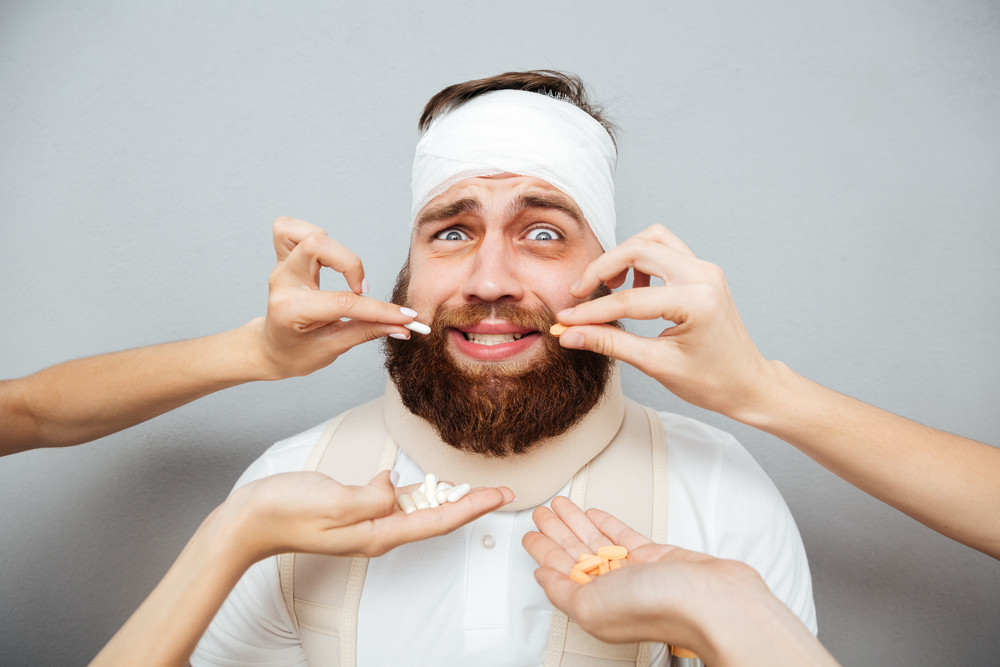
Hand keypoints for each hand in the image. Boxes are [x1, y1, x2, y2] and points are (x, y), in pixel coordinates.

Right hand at [223, 470, 514, 564]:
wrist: (248, 520)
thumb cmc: (284, 511)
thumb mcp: (333, 501)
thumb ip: (371, 497)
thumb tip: (396, 488)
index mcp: (377, 533)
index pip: (437, 521)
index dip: (473, 508)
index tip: (502, 496)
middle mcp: (377, 531)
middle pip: (435, 517)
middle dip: (470, 504)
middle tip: (501, 490)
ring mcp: (366, 522)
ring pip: (418, 509)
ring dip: (447, 498)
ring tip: (475, 486)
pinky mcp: (354, 509)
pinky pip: (395, 501)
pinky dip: (416, 490)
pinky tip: (423, 481)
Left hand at [252, 217, 424, 378]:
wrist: (272, 349)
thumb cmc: (297, 352)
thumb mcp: (334, 347)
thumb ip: (368, 331)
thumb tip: (402, 325)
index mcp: (292, 310)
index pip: (343, 302)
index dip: (380, 310)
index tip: (405, 316)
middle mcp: (284, 283)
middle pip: (316, 246)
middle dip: (350, 262)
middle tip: (362, 289)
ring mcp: (281, 267)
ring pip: (303, 232)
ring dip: (331, 243)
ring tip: (343, 267)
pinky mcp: (283, 258)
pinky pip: (288, 229)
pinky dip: (311, 233)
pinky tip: (327, 252)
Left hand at [524, 496, 759, 649]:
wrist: (710, 600)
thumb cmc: (657, 608)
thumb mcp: (591, 606)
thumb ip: (562, 592)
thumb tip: (542, 578)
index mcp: (593, 604)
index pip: (558, 572)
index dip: (541, 552)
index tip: (528, 536)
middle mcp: (611, 589)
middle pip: (574, 553)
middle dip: (555, 531)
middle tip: (540, 512)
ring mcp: (633, 572)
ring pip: (596, 541)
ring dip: (576, 522)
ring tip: (559, 505)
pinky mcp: (655, 556)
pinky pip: (623, 536)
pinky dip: (607, 523)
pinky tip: (593, 513)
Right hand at [553, 224, 773, 419]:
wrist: (747, 383)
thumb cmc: (711, 381)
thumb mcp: (656, 365)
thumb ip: (610, 344)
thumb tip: (571, 335)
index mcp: (697, 302)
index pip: (629, 299)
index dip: (591, 311)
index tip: (565, 319)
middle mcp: (704, 275)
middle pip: (638, 248)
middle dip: (602, 268)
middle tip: (579, 294)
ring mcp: (705, 269)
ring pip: (652, 239)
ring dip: (623, 256)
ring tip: (608, 287)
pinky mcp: (703, 271)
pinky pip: (665, 249)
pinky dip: (642, 260)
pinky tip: (633, 289)